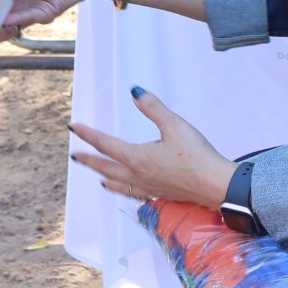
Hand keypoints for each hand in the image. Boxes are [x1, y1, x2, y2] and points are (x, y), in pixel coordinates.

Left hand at [69, 87, 236, 206]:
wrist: (214, 186)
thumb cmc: (196, 155)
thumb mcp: (175, 125)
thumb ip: (153, 108)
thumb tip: (135, 92)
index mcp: (137, 157)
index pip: (104, 144)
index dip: (87, 134)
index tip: (73, 126)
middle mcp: (137, 175)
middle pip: (104, 167)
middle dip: (88, 160)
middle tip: (75, 155)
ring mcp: (146, 187)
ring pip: (116, 183)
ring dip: (103, 175)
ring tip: (97, 174)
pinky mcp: (157, 195)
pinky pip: (131, 193)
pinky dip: (121, 188)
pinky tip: (124, 188)